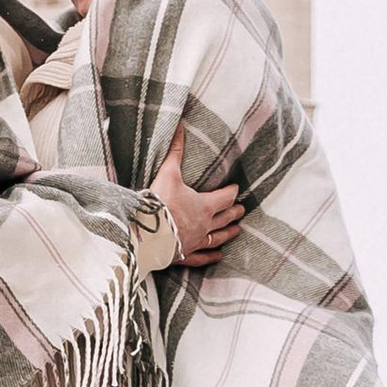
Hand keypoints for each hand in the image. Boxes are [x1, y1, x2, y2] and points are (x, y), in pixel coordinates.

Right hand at [156, 135, 244, 269]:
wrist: (145, 234)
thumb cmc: (159, 203)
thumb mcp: (167, 174)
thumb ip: (175, 152)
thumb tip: (180, 128)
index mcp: (203, 206)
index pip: (224, 198)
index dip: (231, 192)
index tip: (236, 189)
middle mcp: (204, 225)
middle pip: (225, 218)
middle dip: (234, 212)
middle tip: (242, 210)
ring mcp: (196, 242)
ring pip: (218, 238)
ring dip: (228, 234)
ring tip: (237, 230)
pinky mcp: (185, 255)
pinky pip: (202, 257)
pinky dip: (211, 257)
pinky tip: (218, 256)